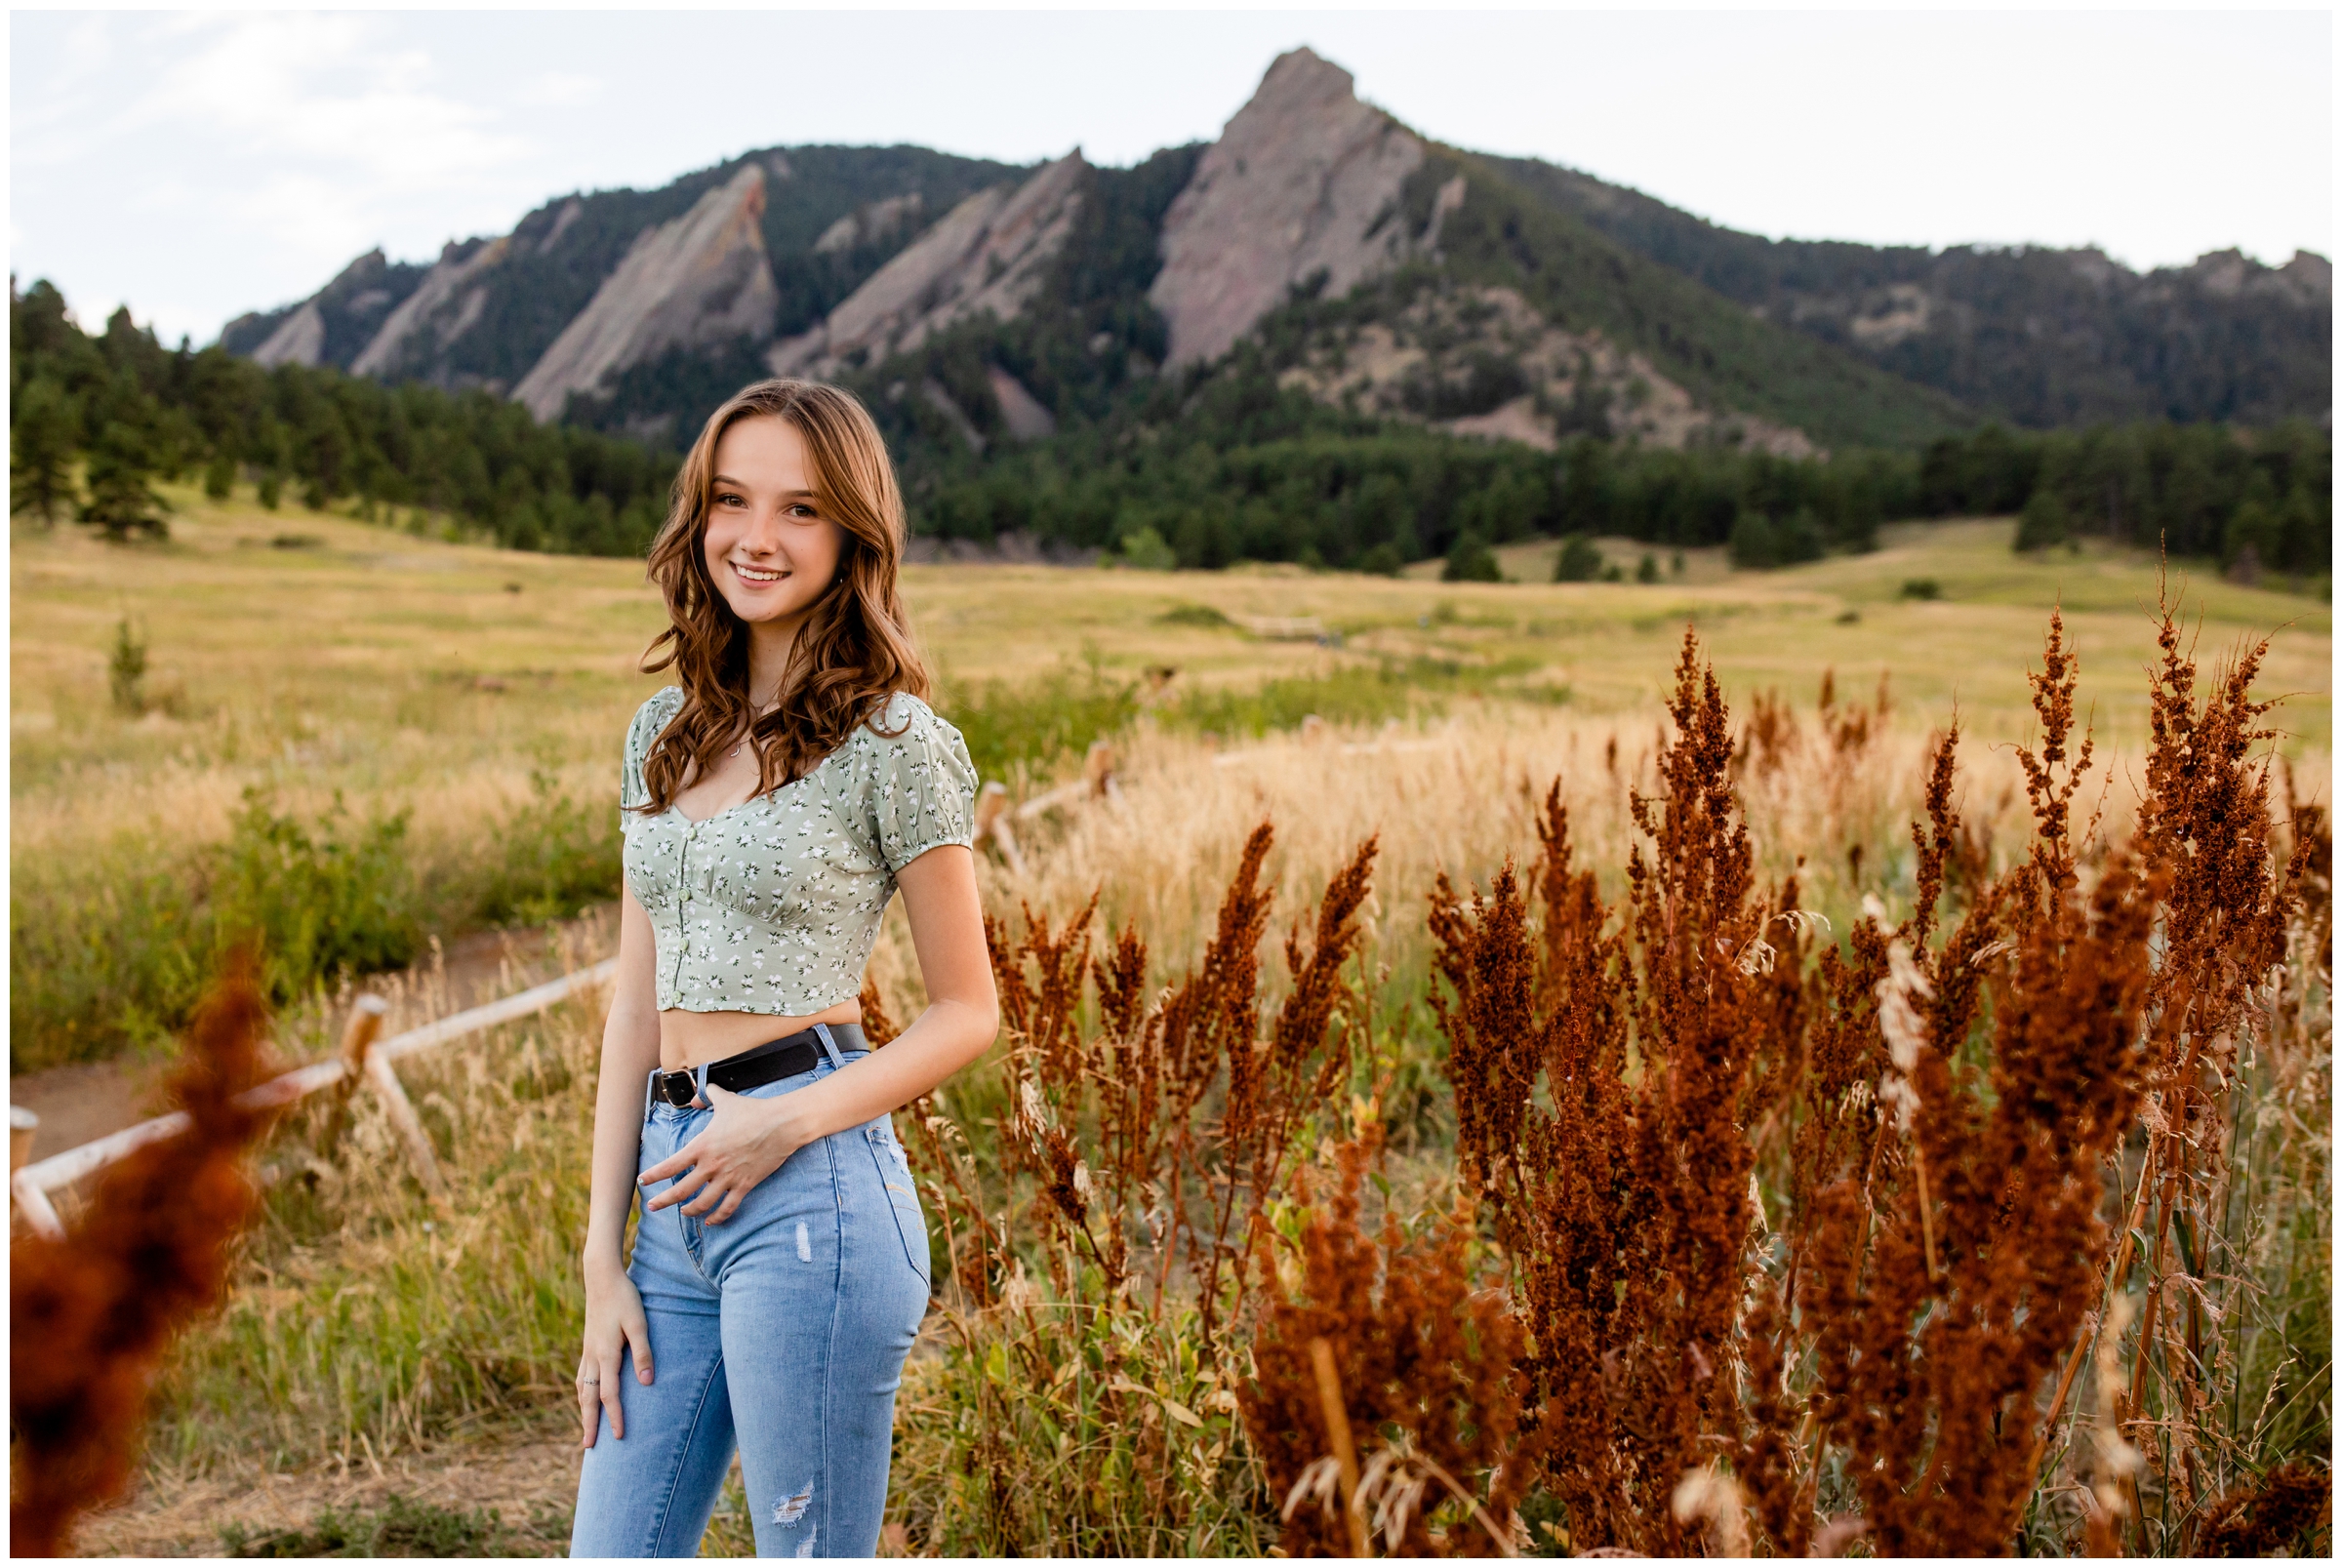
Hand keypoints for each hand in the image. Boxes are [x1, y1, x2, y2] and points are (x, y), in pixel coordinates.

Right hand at [578, 1260, 651, 1447]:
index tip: (620, 1437)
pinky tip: (584, 1398)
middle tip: (589, 1447)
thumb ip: (643, 1351)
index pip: (610, 1394)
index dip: (615, 1417)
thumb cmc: (625, 1299)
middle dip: (590, 1423)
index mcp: (606, 1354)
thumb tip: (646, 1381)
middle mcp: (593, 1357)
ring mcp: (587, 1352)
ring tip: (585, 1430)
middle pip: (589, 1398)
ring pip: (582, 1389)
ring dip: (583, 1410)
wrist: (601, 1278)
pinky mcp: (587, 1346)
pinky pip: (581, 1377)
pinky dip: (581, 1393)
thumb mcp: (639, 1323)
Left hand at [638, 1084, 803, 1224]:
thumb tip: (695, 1099)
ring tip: (683, 1213)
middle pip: (680, 1191)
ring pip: (702, 1204)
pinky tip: (710, 1221)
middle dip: (663, 1201)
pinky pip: (728, 1207)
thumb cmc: (753, 1110)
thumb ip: (707, 1096)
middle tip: (652, 1207)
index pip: (670, 1166)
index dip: (653, 1176)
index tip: (643, 1181)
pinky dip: (717, 1217)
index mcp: (702, 1146)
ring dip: (689, 1211)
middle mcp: (711, 1165)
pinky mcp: (745, 1185)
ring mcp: (728, 1177)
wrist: (781, 1123)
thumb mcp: (725, 1099)